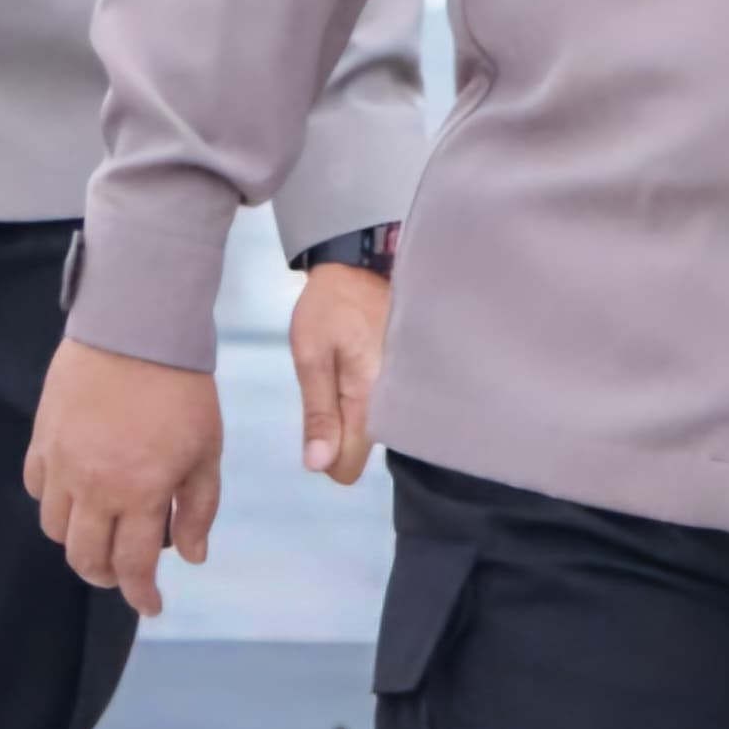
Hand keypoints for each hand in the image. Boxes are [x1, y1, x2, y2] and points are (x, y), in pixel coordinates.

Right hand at [26, 340, 225, 618]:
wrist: (137, 329)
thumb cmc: (183, 389)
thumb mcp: (206, 450)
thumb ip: (198, 507)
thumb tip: (190, 556)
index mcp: (141, 492)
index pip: (133, 564)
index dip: (140, 594)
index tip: (151, 605)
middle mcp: (94, 488)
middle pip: (85, 558)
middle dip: (107, 576)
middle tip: (125, 574)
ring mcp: (61, 466)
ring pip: (56, 529)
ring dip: (80, 541)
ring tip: (103, 532)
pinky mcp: (41, 442)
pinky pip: (36, 490)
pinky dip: (55, 503)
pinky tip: (77, 495)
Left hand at [288, 260, 392, 485]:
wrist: (367, 261)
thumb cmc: (331, 307)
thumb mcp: (311, 355)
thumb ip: (318, 412)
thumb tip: (318, 466)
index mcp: (372, 399)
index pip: (349, 466)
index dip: (325, 455)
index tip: (316, 423)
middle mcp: (401, 399)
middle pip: (367, 449)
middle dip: (344, 436)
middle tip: (330, 391)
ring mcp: (413, 386)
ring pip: (381, 428)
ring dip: (362, 415)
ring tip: (348, 375)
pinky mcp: (417, 373)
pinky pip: (394, 406)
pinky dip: (378, 399)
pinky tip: (367, 370)